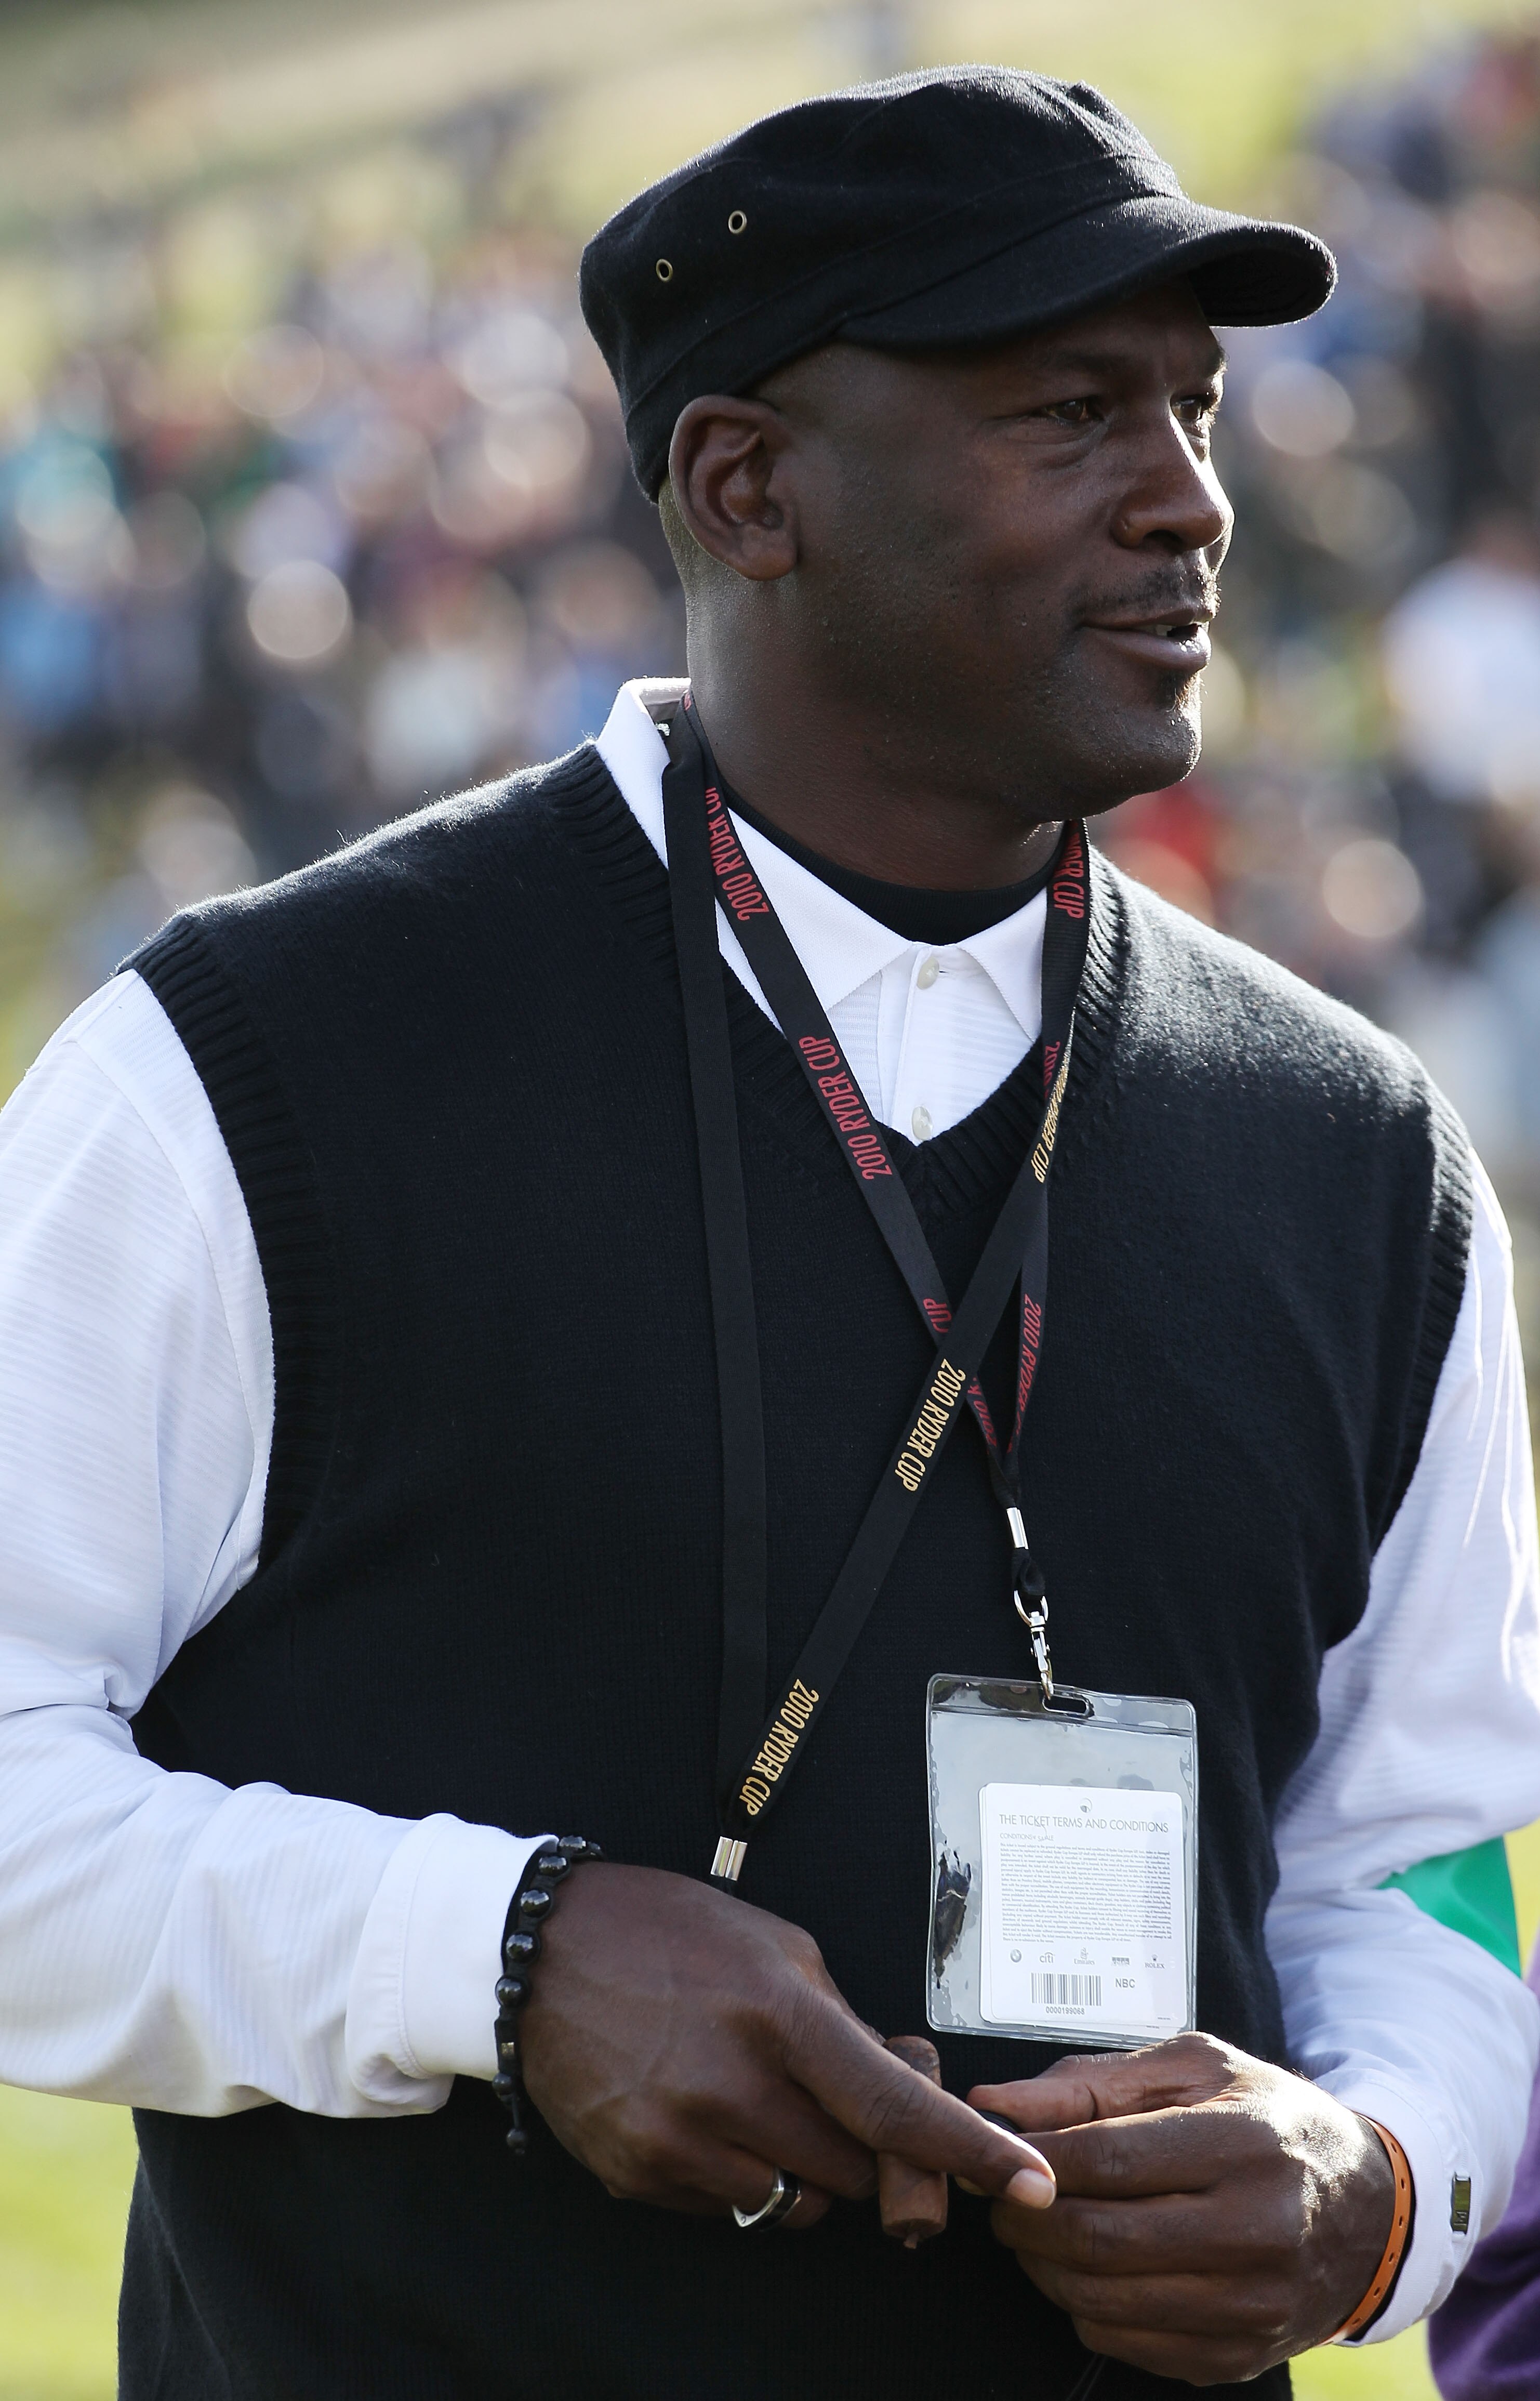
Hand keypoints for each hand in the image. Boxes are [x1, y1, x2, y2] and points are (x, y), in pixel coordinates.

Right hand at [519, 1862, 1055, 2228]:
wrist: (536, 1951)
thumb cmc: (663, 1932)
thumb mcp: (772, 1946)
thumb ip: (837, 2022)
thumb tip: (896, 2087)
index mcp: (778, 2014)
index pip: (893, 2105)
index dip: (968, 2151)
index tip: (1027, 2181)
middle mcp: (732, 2086)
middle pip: (853, 2168)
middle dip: (864, 2145)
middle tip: (831, 2099)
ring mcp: (680, 2139)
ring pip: (795, 2202)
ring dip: (801, 2166)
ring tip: (758, 2101)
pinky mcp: (639, 2174)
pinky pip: (728, 2208)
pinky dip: (737, 2175)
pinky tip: (704, 2113)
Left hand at [973, 2032, 1396, 2385]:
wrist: (1367, 2210)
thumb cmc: (1267, 2122)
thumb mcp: (1195, 2069)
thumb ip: (1090, 2082)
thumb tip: (995, 2102)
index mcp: (1245, 2143)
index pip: (1107, 2158)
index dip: (1033, 2160)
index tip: (998, 2153)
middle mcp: (1256, 2230)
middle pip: (1098, 2237)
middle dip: (1025, 2219)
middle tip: (1004, 2197)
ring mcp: (1251, 2305)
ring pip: (1102, 2300)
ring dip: (1043, 2267)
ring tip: (1036, 2230)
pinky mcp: (1239, 2355)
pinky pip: (1128, 2344)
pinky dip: (1084, 2309)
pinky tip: (1087, 2271)